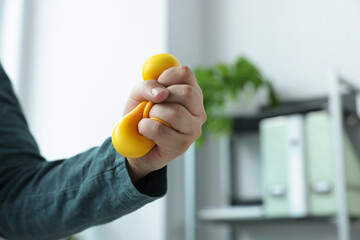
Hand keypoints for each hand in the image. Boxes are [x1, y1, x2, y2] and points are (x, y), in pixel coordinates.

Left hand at [124, 66, 206, 182]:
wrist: (133, 144)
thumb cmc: (140, 116)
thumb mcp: (138, 95)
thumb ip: (146, 86)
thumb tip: (160, 93)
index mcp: (191, 93)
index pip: (185, 73)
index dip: (166, 76)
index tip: (156, 86)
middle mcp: (198, 111)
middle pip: (187, 93)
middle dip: (161, 97)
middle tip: (151, 105)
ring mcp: (193, 129)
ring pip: (175, 112)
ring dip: (152, 113)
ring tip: (148, 119)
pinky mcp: (182, 145)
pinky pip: (160, 129)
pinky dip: (145, 127)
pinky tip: (145, 132)